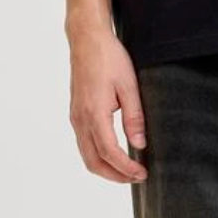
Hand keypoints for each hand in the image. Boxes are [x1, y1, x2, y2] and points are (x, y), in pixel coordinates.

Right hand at [67, 25, 148, 183]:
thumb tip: (139, 145)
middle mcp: (80, 119)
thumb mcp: (129, 85)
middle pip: (93, 162)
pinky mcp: (75, 113)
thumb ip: (134, 117)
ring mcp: (75, 117)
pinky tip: (113, 153)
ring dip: (105, 168)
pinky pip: (84, 143)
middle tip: (136, 177)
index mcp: (94, 113)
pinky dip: (98, 156)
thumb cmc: (109, 58)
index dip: (125, 168)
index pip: (109, 152)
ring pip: (86, 155)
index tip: (142, 174)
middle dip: (115, 175)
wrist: (87, 39)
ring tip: (127, 169)